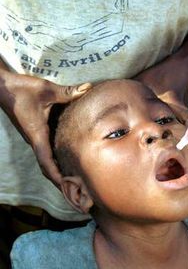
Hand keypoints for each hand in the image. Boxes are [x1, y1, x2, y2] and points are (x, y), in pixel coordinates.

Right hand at [0, 69, 90, 185]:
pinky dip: (55, 161)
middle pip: (46, 166)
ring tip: (73, 182)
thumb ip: (67, 92)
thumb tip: (88, 89)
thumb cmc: (22, 89)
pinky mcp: (36, 133)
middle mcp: (35, 140)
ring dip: (57, 172)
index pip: (45, 161)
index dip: (55, 176)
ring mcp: (35, 138)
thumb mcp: (46, 90)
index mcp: (37, 134)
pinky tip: (67, 162)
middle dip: (58, 180)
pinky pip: (46, 151)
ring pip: (46, 160)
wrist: (3, 87)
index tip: (66, 188)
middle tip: (74, 191)